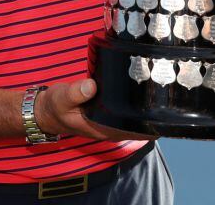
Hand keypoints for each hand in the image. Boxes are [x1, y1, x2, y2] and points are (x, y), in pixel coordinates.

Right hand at [34, 79, 155, 140]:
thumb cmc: (55, 107)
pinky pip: (130, 109)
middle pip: (144, 123)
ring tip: (161, 83)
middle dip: (157, 110)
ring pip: (139, 117)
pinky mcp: (110, 112)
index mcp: (106, 129)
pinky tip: (144, 85)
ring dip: (149, 105)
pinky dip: (138, 101)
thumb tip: (90, 86)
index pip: (141, 131)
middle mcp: (114, 128)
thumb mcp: (61, 98)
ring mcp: (113, 121)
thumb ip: (74, 93)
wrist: (46, 111)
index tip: (167, 106)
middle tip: (168, 88)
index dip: (156, 122)